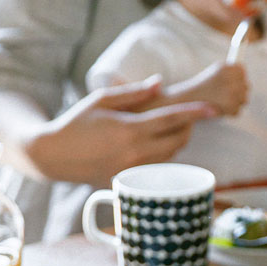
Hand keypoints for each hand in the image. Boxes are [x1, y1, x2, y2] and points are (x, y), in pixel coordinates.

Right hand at [24, 76, 217, 185]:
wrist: (53, 155)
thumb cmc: (77, 122)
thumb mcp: (102, 100)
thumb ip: (134, 93)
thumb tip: (160, 83)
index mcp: (129, 130)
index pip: (172, 120)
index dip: (195, 114)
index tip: (213, 109)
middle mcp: (134, 153)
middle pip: (178, 141)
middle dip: (186, 127)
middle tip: (182, 117)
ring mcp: (132, 171)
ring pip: (170, 157)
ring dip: (175, 142)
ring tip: (165, 129)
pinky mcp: (128, 183)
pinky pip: (156, 169)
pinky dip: (161, 156)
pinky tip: (152, 146)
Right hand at [161, 60, 249, 116]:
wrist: (187, 100)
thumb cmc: (202, 87)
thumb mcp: (216, 72)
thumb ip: (231, 71)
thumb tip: (244, 71)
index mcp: (227, 66)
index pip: (242, 71)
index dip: (237, 78)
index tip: (228, 83)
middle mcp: (230, 76)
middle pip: (246, 86)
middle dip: (238, 92)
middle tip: (223, 95)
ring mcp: (231, 91)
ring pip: (244, 100)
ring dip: (234, 103)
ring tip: (220, 101)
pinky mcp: (229, 104)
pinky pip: (237, 111)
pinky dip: (229, 113)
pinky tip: (218, 108)